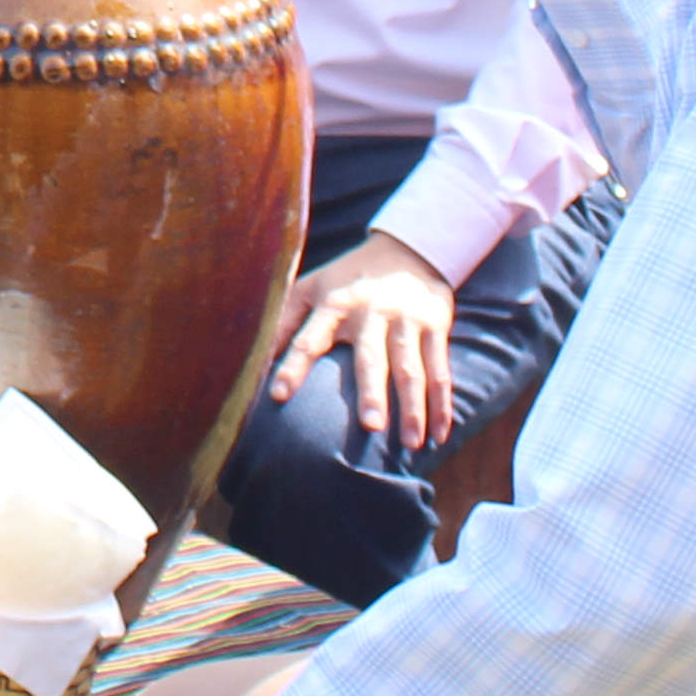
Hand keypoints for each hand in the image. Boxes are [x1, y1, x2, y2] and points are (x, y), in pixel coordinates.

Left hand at [271, 235, 462, 451]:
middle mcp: (371, 313)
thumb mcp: (312, 288)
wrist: (407, 250)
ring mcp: (406, 321)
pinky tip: (439, 435)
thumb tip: (254, 359)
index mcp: (334, 304)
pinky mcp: (435, 328)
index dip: (292, 365)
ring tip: (411, 444)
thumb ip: (284, 320)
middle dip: (372, 392)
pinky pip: (440, 371)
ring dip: (413, 407)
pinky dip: (441, 405)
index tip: (277, 395)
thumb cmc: (348, 279)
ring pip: (411, 369)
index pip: (309, 338)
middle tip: (370, 427)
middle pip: (371, 358)